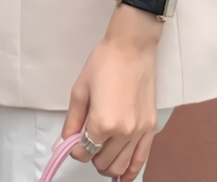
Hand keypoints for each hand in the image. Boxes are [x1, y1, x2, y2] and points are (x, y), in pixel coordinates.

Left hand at [61, 5, 161, 180]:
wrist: (132, 47)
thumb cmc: (104, 62)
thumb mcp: (80, 90)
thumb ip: (73, 121)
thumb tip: (65, 143)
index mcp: (102, 123)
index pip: (83, 152)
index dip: (74, 149)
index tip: (73, 139)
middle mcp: (123, 133)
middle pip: (102, 162)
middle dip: (90, 156)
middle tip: (86, 141)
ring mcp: (140, 132)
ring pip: (121, 166)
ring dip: (107, 165)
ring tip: (101, 154)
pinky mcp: (151, 128)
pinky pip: (141, 160)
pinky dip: (130, 171)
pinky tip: (122, 175)